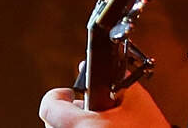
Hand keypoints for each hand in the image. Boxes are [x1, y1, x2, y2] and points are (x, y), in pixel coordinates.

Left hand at [39, 84, 169, 127]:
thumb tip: (97, 66)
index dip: (59, 95)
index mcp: (81, 125)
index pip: (49, 105)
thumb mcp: (137, 101)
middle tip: (89, 110)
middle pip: (52, 122)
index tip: (70, 94)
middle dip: (69, 113)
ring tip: (98, 125)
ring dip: (75, 127)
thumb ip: (116, 79)